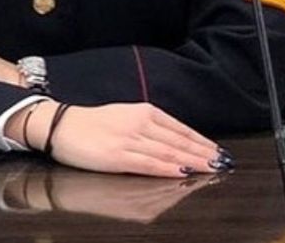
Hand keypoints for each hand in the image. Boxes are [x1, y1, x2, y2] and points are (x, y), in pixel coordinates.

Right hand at [14, 101, 231, 177]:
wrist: (61, 126)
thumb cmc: (92, 124)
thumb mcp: (125, 117)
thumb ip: (149, 128)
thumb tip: (175, 142)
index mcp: (143, 111)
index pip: (180, 129)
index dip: (201, 141)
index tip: (218, 152)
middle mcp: (140, 123)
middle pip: (179, 141)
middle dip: (203, 153)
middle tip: (223, 163)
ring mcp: (129, 139)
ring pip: (168, 152)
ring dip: (192, 161)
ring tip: (211, 169)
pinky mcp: (118, 156)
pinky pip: (148, 163)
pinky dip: (168, 168)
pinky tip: (182, 172)